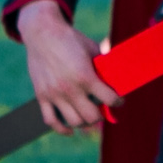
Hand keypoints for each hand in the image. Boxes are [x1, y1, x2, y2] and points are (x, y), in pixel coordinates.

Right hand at [20, 0, 119, 133]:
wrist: (42, 32)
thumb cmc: (70, 39)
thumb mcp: (92, 48)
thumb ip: (104, 63)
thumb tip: (120, 72)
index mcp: (85, 76)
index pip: (109, 99)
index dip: (118, 101)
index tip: (120, 101)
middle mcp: (70, 88)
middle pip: (91, 117)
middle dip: (101, 115)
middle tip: (102, 109)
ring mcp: (54, 94)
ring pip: (74, 122)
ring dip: (84, 122)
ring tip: (88, 115)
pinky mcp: (42, 96)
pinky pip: (51, 120)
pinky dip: (62, 129)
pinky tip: (70, 129)